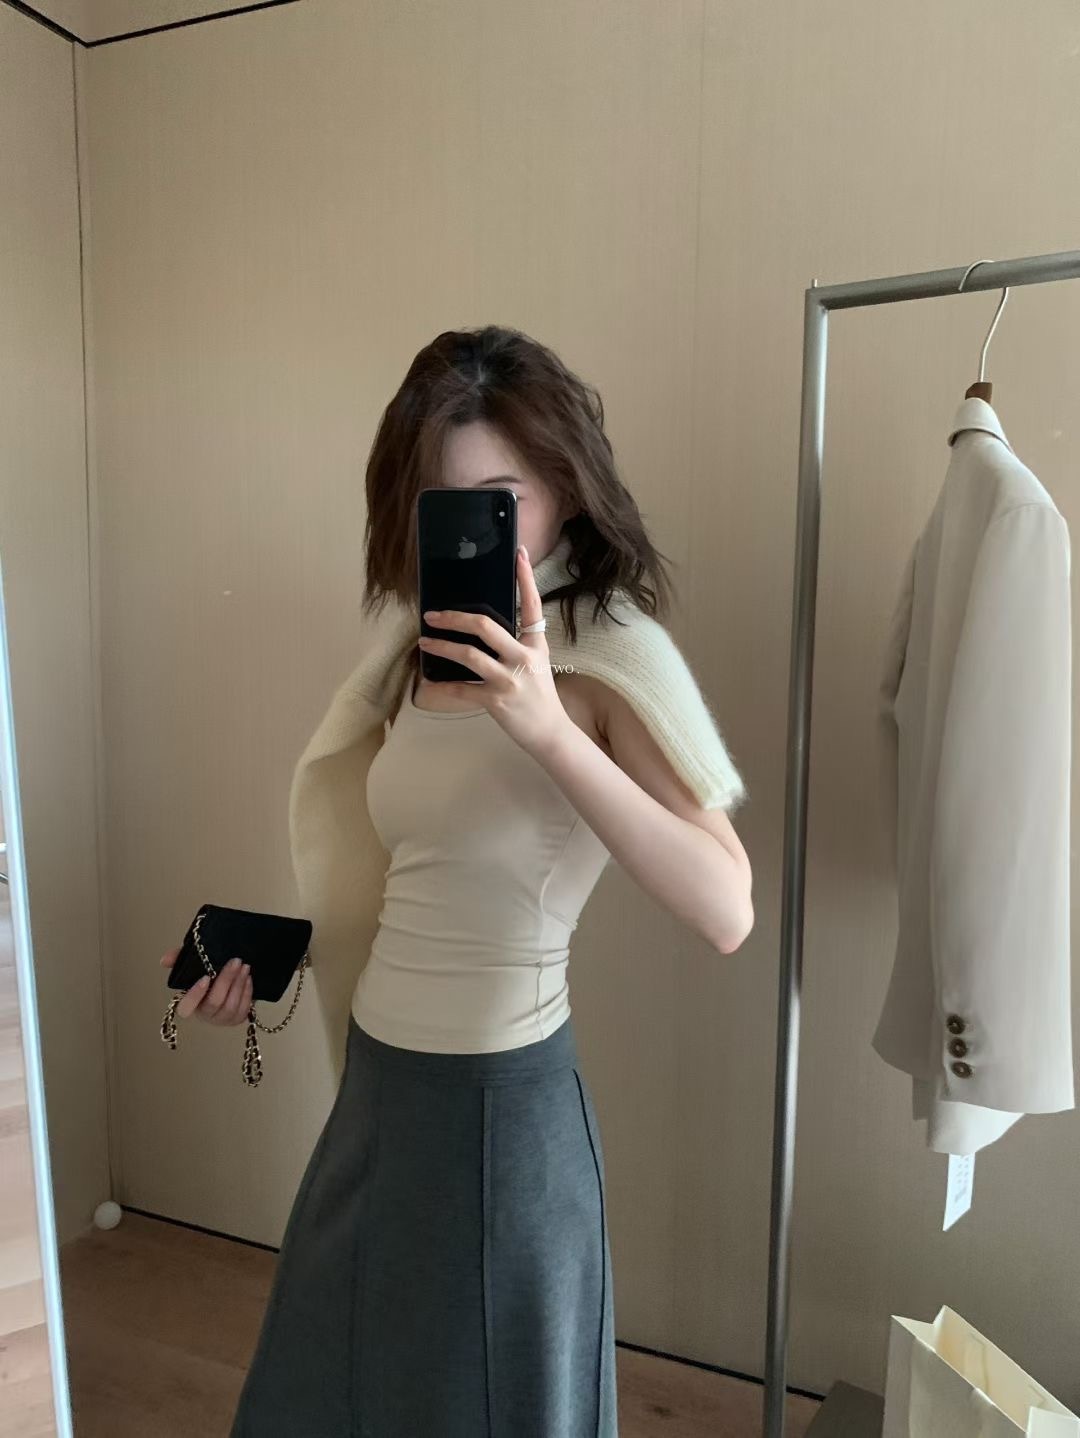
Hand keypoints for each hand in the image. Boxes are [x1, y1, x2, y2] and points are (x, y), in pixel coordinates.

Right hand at [159, 946, 252, 1024]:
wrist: (229, 979)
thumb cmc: (208, 973)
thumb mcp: (194, 962)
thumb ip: (178, 958)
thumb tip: (164, 960)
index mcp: (190, 1003)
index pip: (186, 1007)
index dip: (195, 995)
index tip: (205, 977)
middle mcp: (204, 1014)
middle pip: (214, 1003)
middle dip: (225, 981)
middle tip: (235, 961)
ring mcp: (221, 1019)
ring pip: (230, 1006)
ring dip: (239, 985)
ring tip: (244, 967)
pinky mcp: (237, 1019)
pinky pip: (243, 1009)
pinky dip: (247, 992)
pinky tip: (248, 978)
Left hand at [417, 544, 574, 758]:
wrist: (551, 733)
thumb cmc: (539, 697)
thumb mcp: (537, 664)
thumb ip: (517, 644)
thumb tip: (483, 627)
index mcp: (535, 645)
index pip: (533, 605)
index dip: (526, 578)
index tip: (519, 553)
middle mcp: (523, 658)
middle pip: (485, 626)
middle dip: (454, 618)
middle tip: (433, 615)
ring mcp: (510, 679)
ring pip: (468, 655)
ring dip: (441, 647)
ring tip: (424, 643)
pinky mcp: (496, 701)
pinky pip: (461, 690)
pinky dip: (442, 687)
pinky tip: (427, 683)